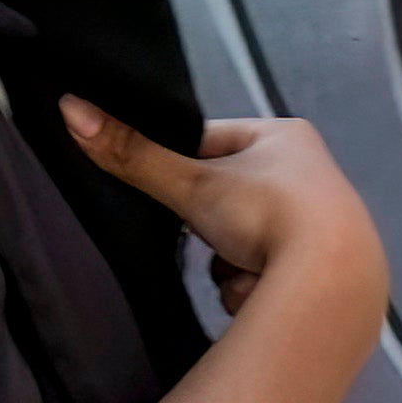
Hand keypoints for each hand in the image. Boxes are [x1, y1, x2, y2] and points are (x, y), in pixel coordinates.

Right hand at [61, 99, 386, 320]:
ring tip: (241, 274)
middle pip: (227, 201)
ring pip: (243, 243)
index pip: (211, 145)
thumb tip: (68, 107)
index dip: (182, 172)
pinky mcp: (327, 272)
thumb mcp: (193, 183)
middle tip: (209, 240)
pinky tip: (260, 295)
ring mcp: (324, 225)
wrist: (333, 286)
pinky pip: (267, 274)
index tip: (170, 199)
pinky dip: (255, 288)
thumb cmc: (266, 215)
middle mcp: (312, 173)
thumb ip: (133, 155)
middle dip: (210, 231)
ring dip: (230, 264)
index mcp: (285, 136)